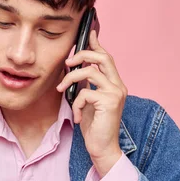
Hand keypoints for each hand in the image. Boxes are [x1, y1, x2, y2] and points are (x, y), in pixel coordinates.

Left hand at [56, 30, 127, 176]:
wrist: (102, 148)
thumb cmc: (94, 126)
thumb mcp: (87, 101)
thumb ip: (85, 85)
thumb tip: (75, 68)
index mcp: (114, 83)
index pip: (106, 57)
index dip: (96, 44)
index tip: (87, 32)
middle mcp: (118, 85)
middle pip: (103, 57)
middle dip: (82, 54)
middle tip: (67, 61)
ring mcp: (116, 93)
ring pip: (90, 72)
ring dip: (70, 78)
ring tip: (61, 89)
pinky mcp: (109, 102)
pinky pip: (85, 93)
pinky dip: (75, 104)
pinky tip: (76, 117)